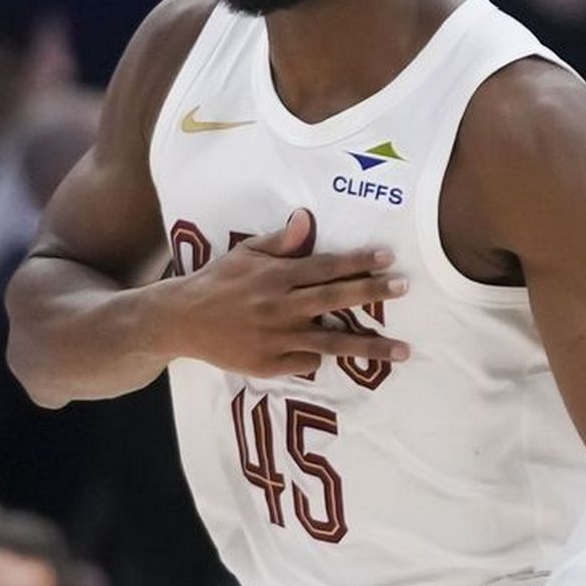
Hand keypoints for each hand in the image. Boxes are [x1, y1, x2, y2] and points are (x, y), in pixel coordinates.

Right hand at [164, 209, 410, 377]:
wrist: (181, 321)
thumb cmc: (217, 282)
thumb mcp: (245, 254)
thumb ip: (279, 242)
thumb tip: (306, 219)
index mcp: (276, 277)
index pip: (326, 267)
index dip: (358, 262)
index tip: (387, 258)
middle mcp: (280, 308)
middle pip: (335, 300)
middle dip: (372, 293)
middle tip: (403, 288)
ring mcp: (277, 340)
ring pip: (332, 343)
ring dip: (370, 347)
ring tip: (403, 350)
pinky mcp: (270, 365)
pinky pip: (306, 362)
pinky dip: (319, 357)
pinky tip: (331, 354)